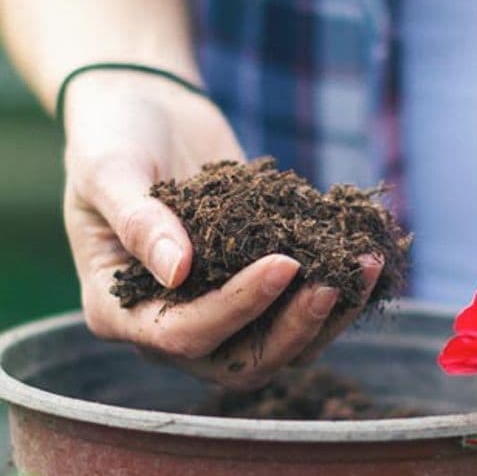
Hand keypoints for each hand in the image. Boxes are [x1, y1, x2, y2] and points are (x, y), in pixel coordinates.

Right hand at [60, 70, 378, 387]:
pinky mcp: (253, 292)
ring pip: (279, 349)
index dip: (235, 308)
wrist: (145, 112)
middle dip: (291, 329)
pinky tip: (366, 260)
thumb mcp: (110, 169)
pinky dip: (336, 295)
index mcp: (118, 311)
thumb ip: (137, 219)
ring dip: (326, 318)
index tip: (283, 263)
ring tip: (364, 267)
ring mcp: (214, 315)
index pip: (180, 336)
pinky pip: (298, 315)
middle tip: (332, 282)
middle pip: (238, 364)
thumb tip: (177, 272)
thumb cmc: (113, 136)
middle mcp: (165, 328)